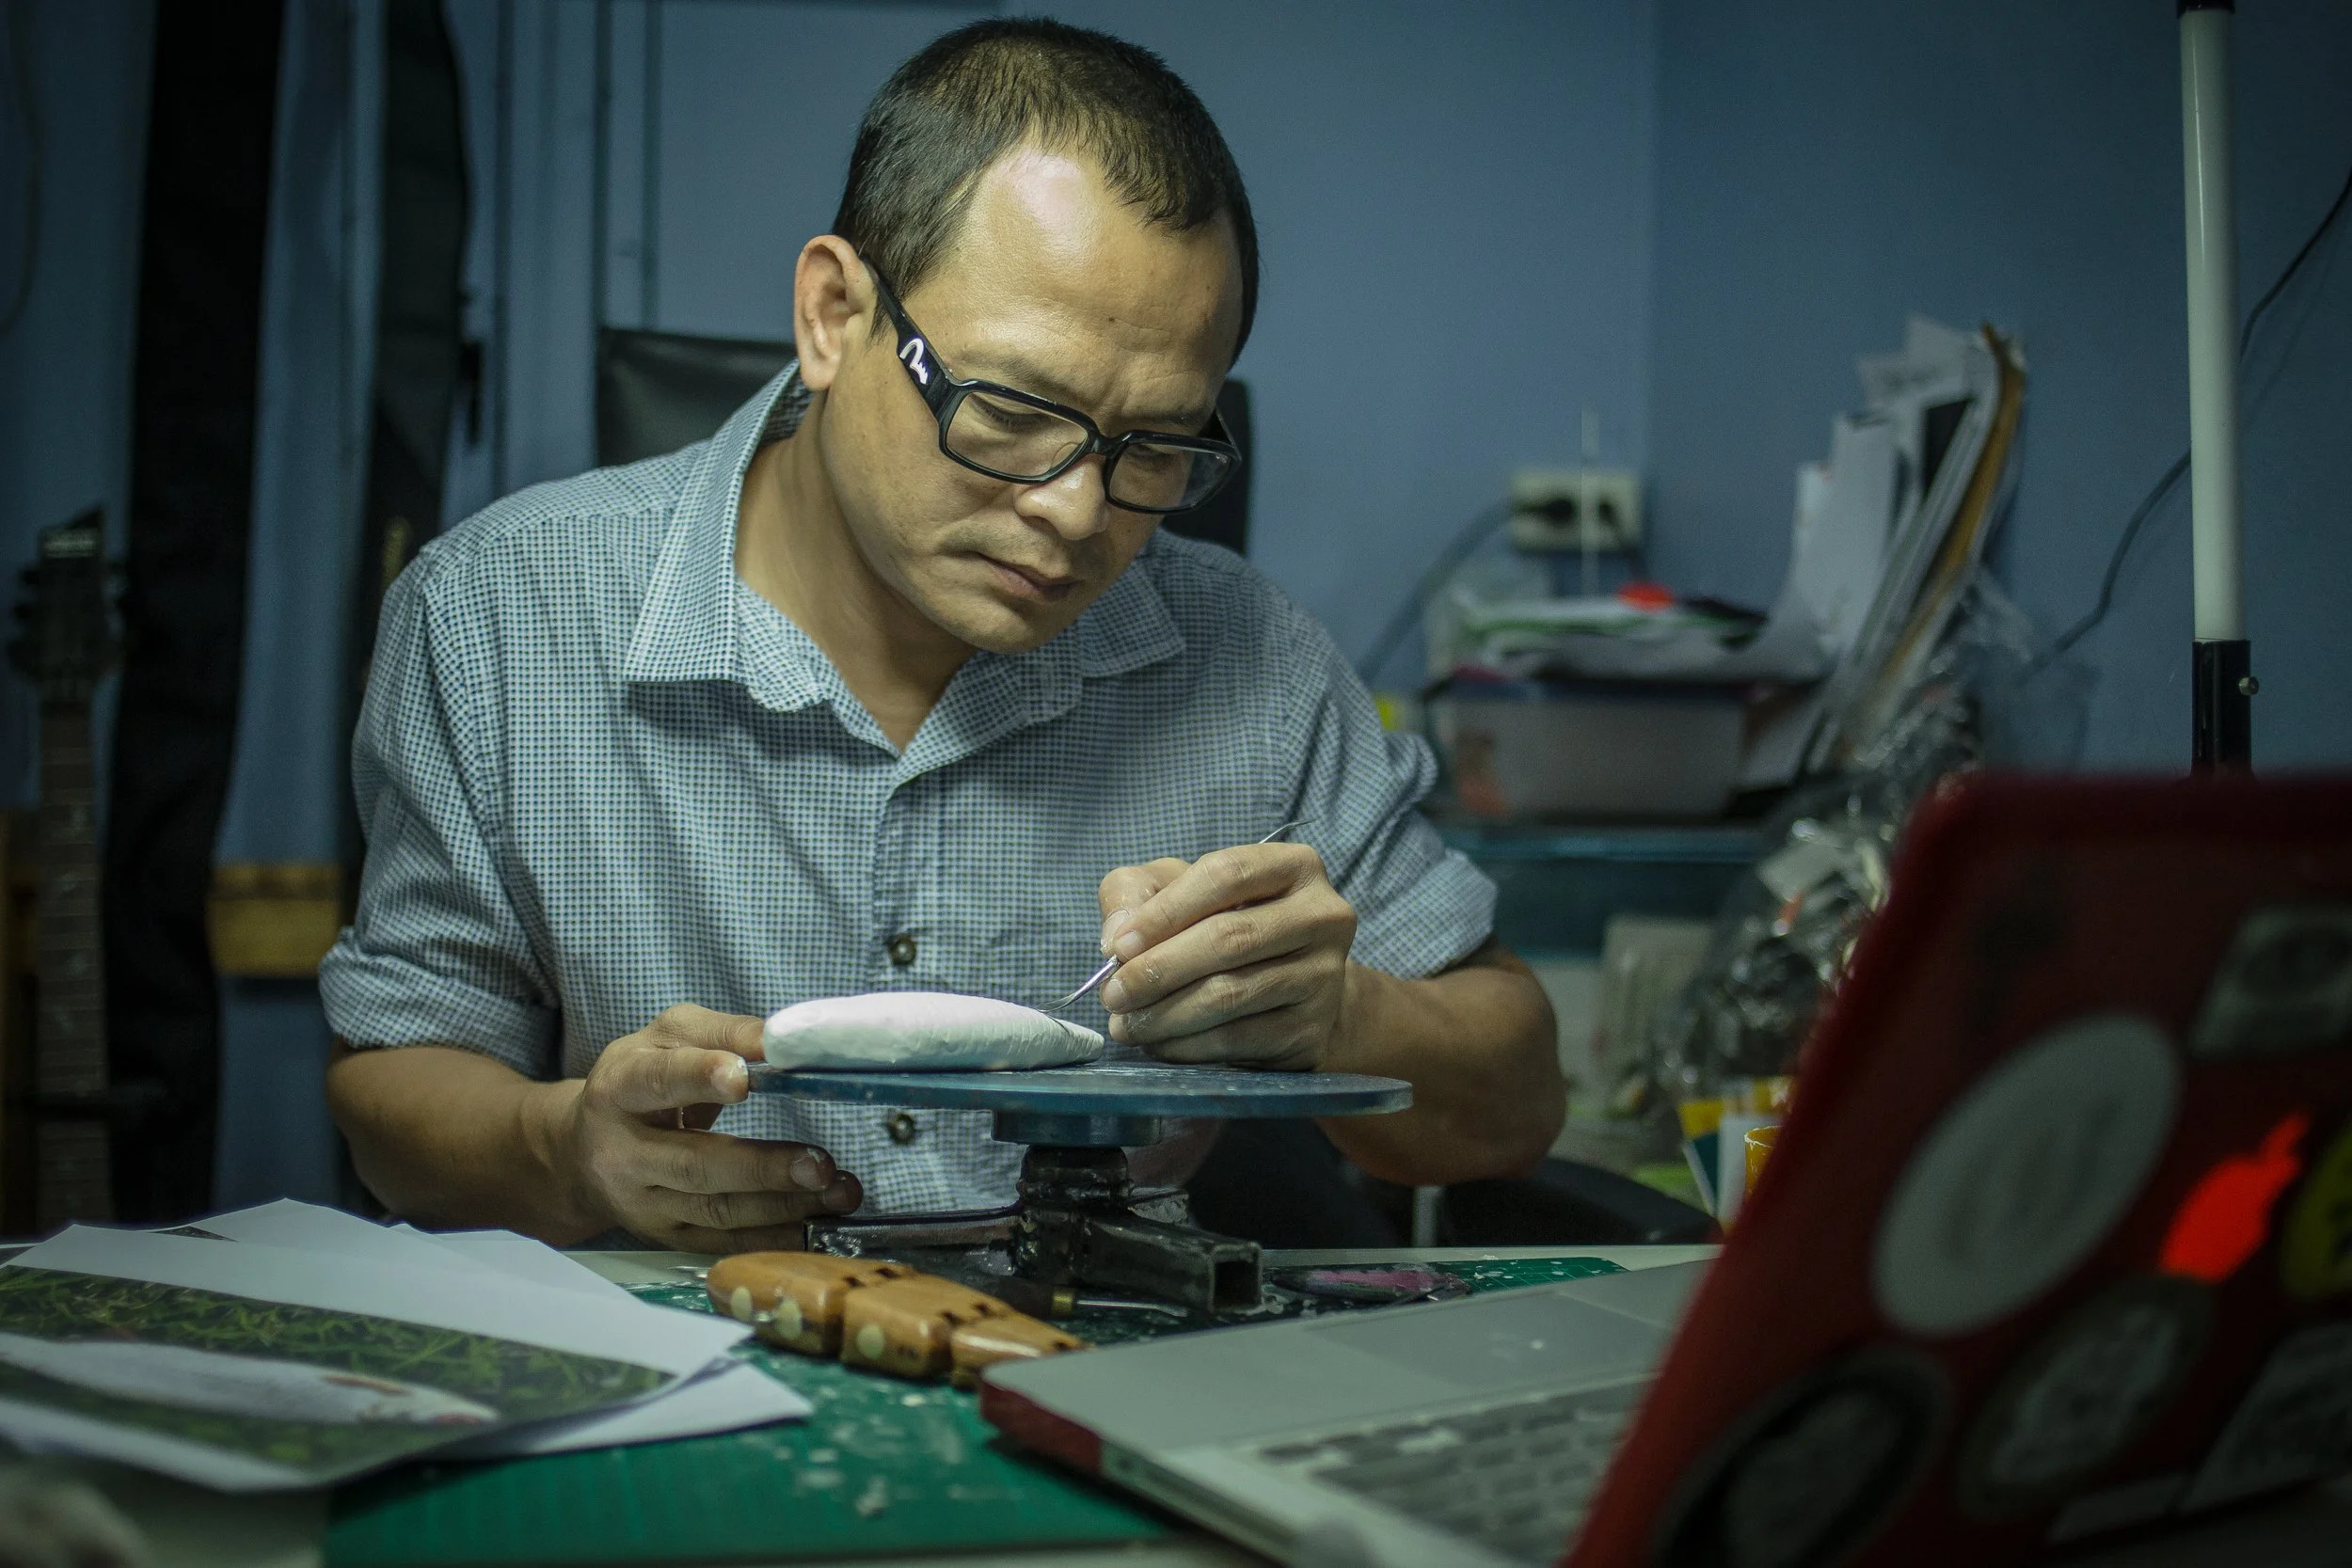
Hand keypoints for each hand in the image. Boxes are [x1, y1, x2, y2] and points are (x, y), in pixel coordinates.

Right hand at [552, 1004, 862, 1250]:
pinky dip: (772, 1237)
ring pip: (715, 1212)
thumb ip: (724, 1032)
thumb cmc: (641, 1079)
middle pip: (694, 1164)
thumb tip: (781, 1040)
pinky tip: (815, 1223)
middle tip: (819, 1164)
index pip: (657, 1082)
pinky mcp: (663, 1237)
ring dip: (783, 1206)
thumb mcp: (669, 1037)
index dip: (698, 1078)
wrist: (580, 1150)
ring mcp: (641, 1203)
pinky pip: (721, 1243)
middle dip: (762, 1167)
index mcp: (618, 1089)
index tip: (742, 1079)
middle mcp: (622, 1154)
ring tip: (839, 1190)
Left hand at [1096, 843, 1356, 1069]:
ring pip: (1231, 995)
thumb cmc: (1226, 924)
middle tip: (1112, 994)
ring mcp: (1324, 977)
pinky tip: (1158, 1044)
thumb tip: (1117, 938)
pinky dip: (1187, 1045)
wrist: (1293, 990)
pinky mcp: (1312, 1030)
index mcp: (1295, 867)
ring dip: (1165, 1014)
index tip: (1117, 946)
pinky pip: (1239, 1039)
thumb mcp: (1178, 889)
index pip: (1225, 875)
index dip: (1165, 911)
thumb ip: (1138, 893)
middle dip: (1158, 969)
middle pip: (1229, 938)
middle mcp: (1323, 917)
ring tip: (1125, 1024)